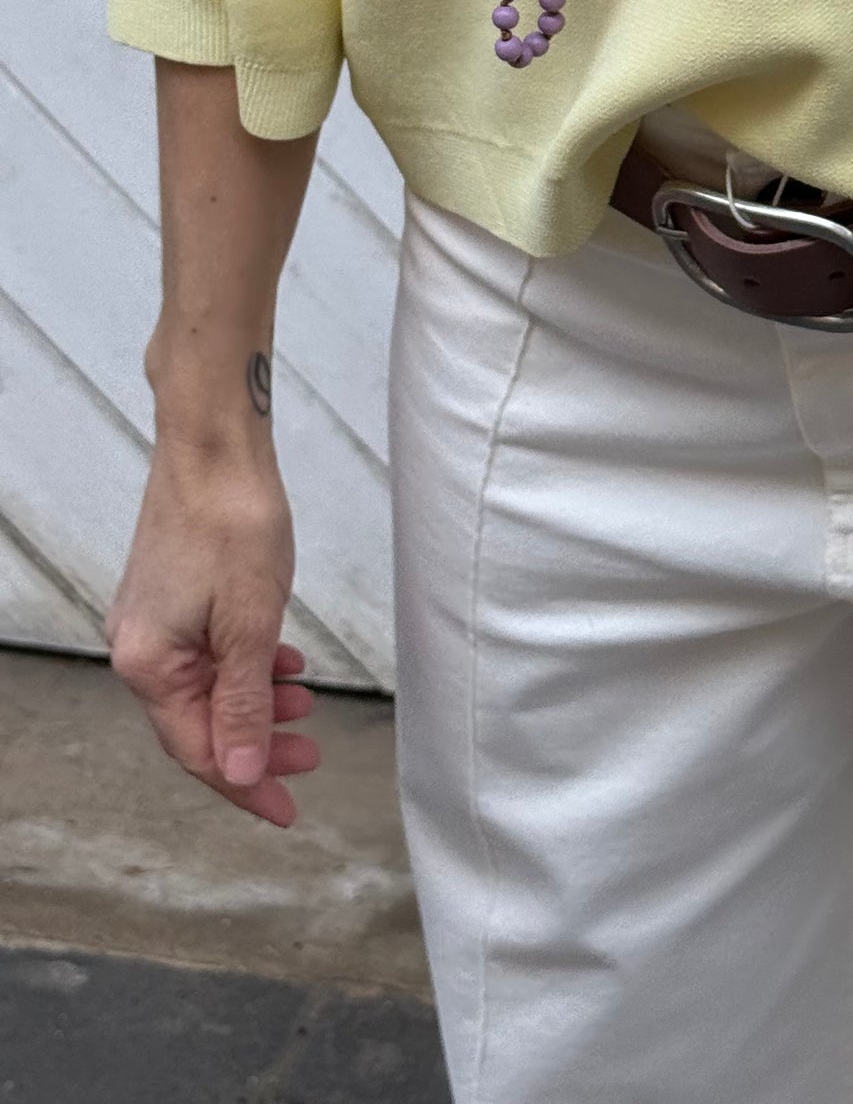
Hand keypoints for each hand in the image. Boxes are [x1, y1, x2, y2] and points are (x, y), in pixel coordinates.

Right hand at [107, 437, 317, 827]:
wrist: (214, 444)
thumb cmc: (232, 522)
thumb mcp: (250, 621)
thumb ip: (244, 701)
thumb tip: (240, 770)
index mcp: (149, 664)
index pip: (199, 748)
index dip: (245, 783)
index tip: (287, 810)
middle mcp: (140, 648)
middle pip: (202, 721)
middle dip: (257, 744)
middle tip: (310, 757)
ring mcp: (154, 621)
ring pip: (210, 685)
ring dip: (258, 702)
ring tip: (307, 708)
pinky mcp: (173, 595)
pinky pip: (210, 651)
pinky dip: (249, 664)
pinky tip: (285, 665)